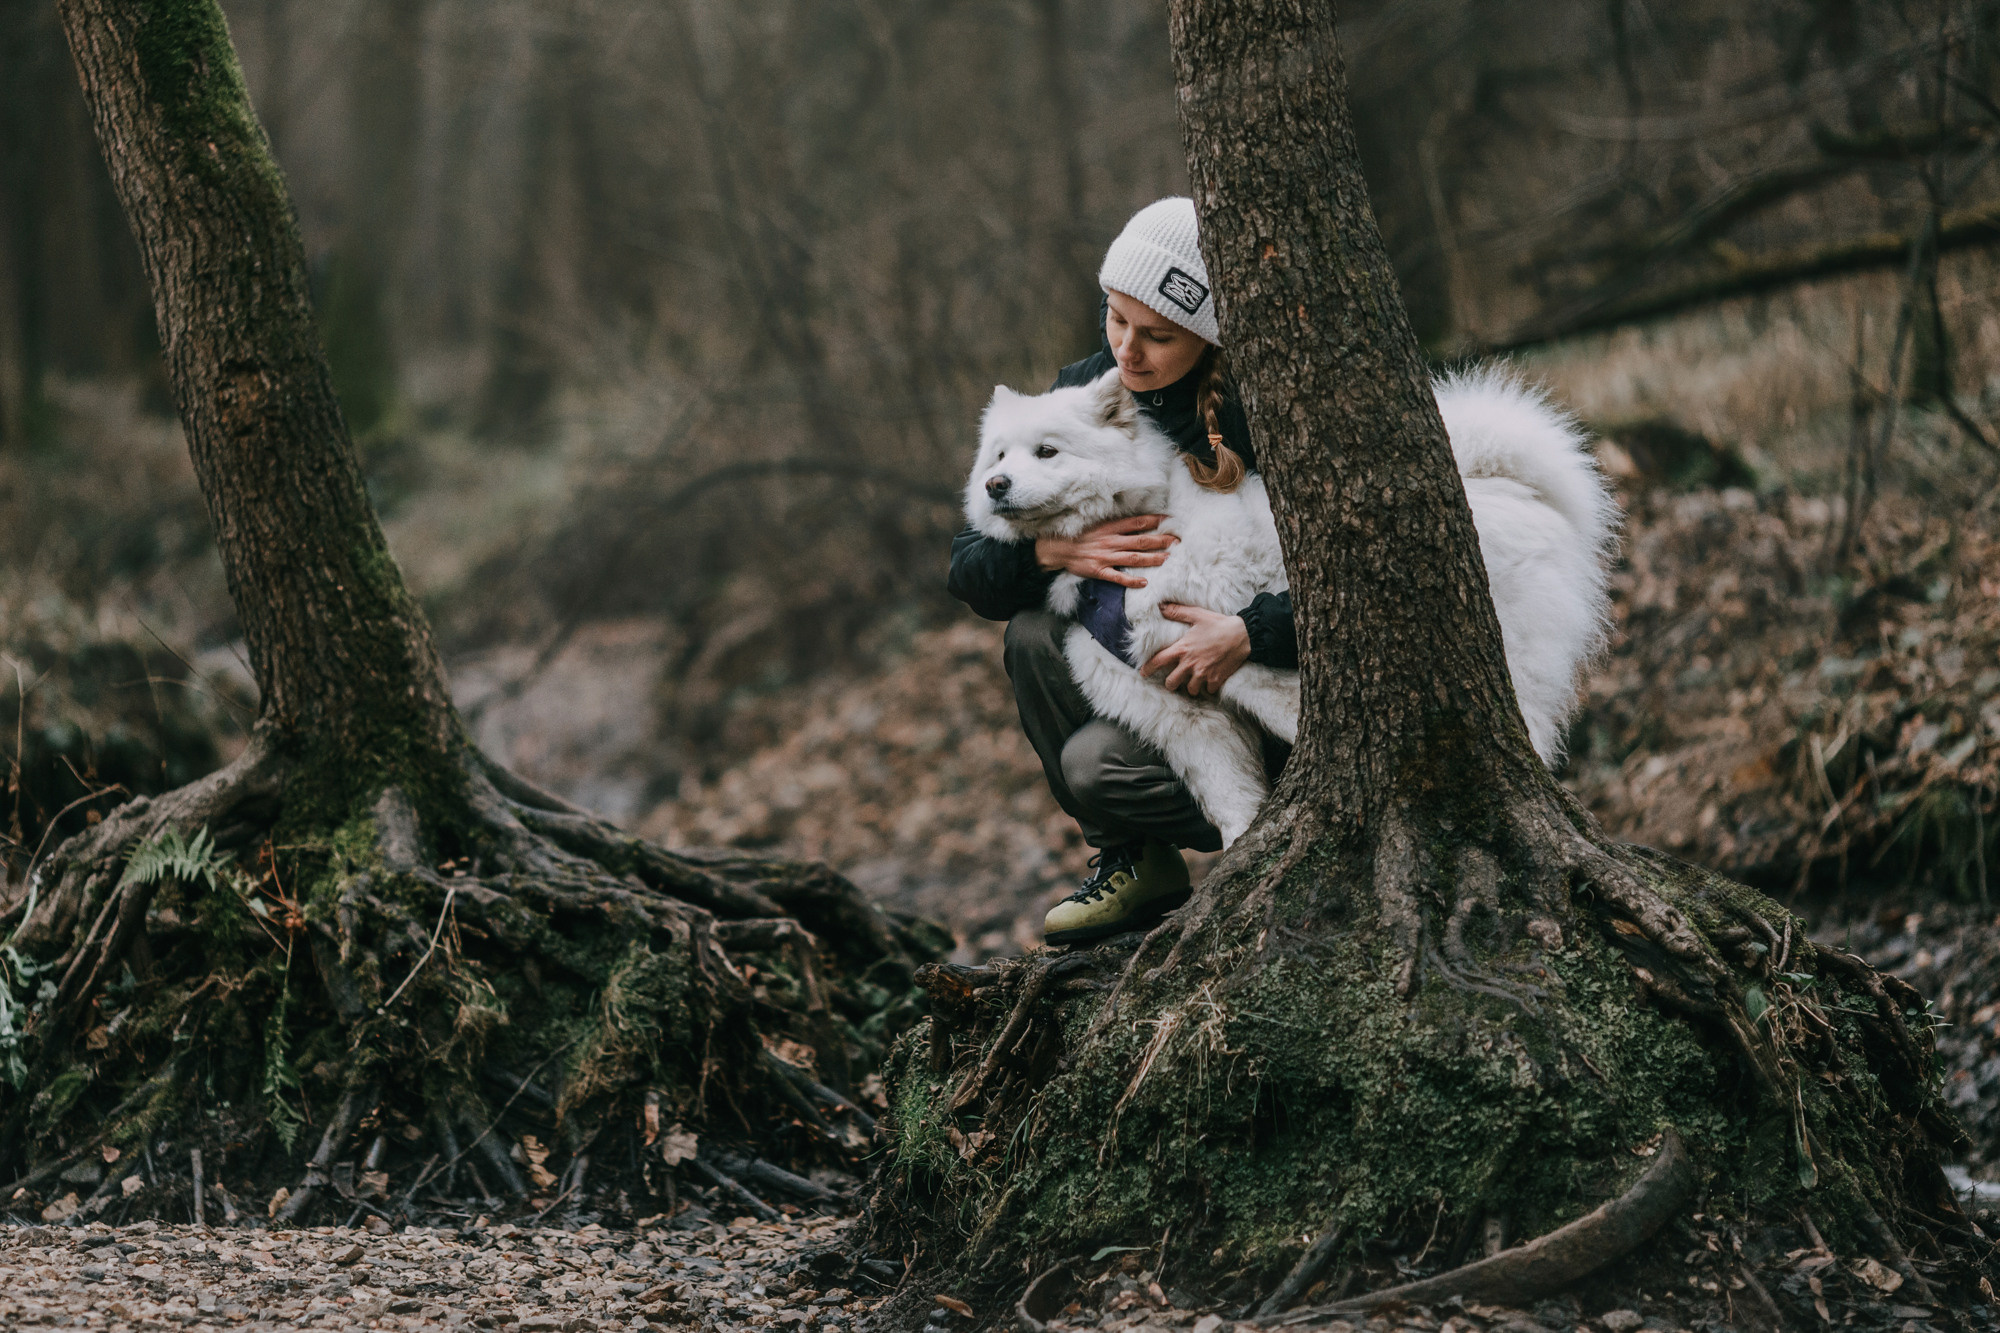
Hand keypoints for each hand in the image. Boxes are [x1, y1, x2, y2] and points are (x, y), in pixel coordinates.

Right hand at [1034, 515, 1176, 587]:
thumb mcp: (1097, 524)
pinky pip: (1118, 576)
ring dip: (1153, 559)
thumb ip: (1115, 525)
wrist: (1057, 548)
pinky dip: (1131, 580)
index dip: (1154, 521)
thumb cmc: (1078, 536)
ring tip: (1168, 559)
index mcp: (1110, 527)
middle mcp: (1111, 541)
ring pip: (1134, 558)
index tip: (1169, 521)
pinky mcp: (1099, 571)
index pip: (1137, 522)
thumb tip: (1135, 523)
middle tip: (1177, 542)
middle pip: (1141, 540)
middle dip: (1161, 541)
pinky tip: (1144, 582)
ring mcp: (1106, 557)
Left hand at [1142, 604, 1250, 696]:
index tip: (1143, 673)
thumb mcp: (1197, 615)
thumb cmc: (1219, 624)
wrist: (1243, 635)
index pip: (1158, 661)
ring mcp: (1203, 674)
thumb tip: (1161, 606)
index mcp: (1182, 649)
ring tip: (1192, 682)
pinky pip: (1207, 691)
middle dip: (1171, 683)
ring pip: (1190, 690)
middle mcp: (1190, 664)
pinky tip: (1209, 681)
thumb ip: (1177, 612)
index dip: (1148, 669)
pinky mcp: (1216, 679)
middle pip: (1171, 683)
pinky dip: (1207, 688)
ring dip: (1190, 687)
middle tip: (1173, 680)